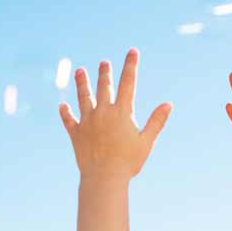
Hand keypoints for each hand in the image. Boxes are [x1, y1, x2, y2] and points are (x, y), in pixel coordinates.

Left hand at [60, 48, 171, 181]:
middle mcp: (103, 112)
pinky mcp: (76, 134)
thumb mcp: (146, 142)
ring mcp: (87, 122)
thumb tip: (168, 104)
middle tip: (104, 63)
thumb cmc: (128, 162)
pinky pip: (69, 120)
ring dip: (82, 83)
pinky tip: (62, 106)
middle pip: (104, 86)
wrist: (104, 178)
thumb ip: (156, 121)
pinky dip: (65, 113)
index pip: (128, 82)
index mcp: (122, 112)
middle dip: (104, 73)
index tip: (132, 51)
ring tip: (79, 71)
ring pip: (83, 97)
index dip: (130, 65)